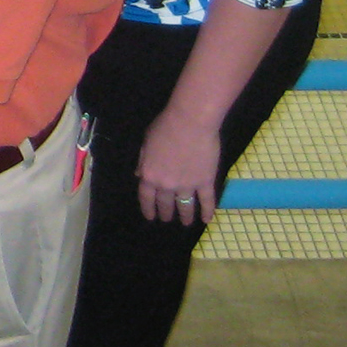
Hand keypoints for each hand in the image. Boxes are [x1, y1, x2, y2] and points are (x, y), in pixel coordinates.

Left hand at [136, 104, 222, 224]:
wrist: (190, 123)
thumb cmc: (165, 127)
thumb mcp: (146, 143)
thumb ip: (143, 162)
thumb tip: (139, 176)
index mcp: (149, 175)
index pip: (146, 197)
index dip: (148, 209)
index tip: (150, 217)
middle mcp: (166, 185)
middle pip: (165, 203)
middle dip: (166, 213)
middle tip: (167, 219)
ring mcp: (187, 185)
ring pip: (185, 205)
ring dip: (185, 216)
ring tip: (186, 223)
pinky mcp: (206, 181)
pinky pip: (207, 200)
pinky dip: (207, 211)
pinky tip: (207, 220)